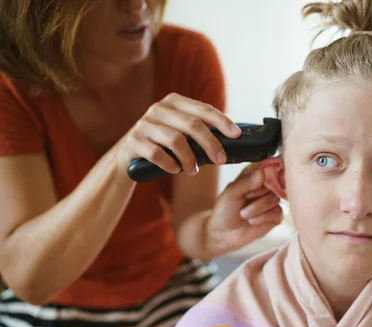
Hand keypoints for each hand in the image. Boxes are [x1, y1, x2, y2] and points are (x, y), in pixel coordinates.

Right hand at [113, 92, 240, 175]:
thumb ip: (200, 130)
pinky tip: (175, 170)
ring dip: (190, 159)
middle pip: (192, 124)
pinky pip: (156, 153)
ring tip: (194, 171)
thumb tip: (233, 139)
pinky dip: (170, 164)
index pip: (203, 109)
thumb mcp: (180, 132)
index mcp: (174, 102)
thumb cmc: (163, 144)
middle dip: (210, 144)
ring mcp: (144, 124)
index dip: (222, 121)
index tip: (236, 135)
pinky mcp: (133, 141)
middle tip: (221, 160)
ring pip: (175, 140)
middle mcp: (158, 109)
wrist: (128, 156)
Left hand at [202, 163, 283, 258]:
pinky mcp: (277, 215)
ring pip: (274, 199)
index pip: (268, 166)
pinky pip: (278, 212)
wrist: (224, 233)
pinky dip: (263, 218)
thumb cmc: (225, 210)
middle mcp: (266, 186)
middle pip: (273, 184)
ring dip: (257, 208)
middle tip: (244, 200)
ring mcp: (273, 200)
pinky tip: (252, 221)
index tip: (251, 186)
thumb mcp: (231, 193)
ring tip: (243, 214)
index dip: (262, 176)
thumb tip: (261, 173)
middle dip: (256, 195)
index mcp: (255, 174)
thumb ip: (245, 182)